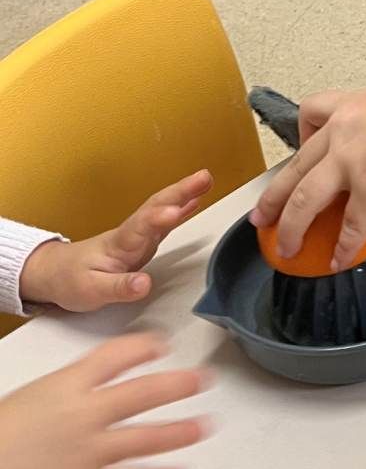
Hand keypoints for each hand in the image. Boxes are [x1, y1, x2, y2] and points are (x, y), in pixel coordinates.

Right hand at [0, 333, 209, 468]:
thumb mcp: (30, 396)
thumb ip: (64, 392)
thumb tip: (87, 391)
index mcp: (65, 385)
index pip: (114, 356)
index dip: (142, 348)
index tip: (161, 345)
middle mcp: (84, 414)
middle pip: (142, 393)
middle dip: (177, 386)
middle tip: (201, 380)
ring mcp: (89, 451)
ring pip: (146, 438)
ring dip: (179, 432)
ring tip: (204, 426)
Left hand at [20, 169, 212, 311]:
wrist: (56, 273)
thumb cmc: (72, 280)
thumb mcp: (92, 291)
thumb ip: (120, 287)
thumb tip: (146, 284)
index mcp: (119, 245)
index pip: (140, 228)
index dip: (157, 220)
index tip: (174, 212)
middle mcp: (130, 234)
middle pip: (156, 207)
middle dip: (180, 192)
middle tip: (204, 177)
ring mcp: (137, 235)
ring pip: (161, 209)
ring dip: (183, 194)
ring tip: (206, 181)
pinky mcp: (142, 241)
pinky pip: (164, 221)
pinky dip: (181, 209)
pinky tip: (195, 201)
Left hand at [249, 77, 365, 270]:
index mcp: (347, 109)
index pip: (308, 115)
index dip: (301, 140)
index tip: (303, 159)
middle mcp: (340, 132)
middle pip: (294, 168)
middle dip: (273, 197)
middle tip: (260, 217)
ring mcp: (351, 160)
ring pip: (305, 199)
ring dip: (292, 228)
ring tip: (286, 249)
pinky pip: (351, 224)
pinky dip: (343, 246)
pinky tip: (338, 261)